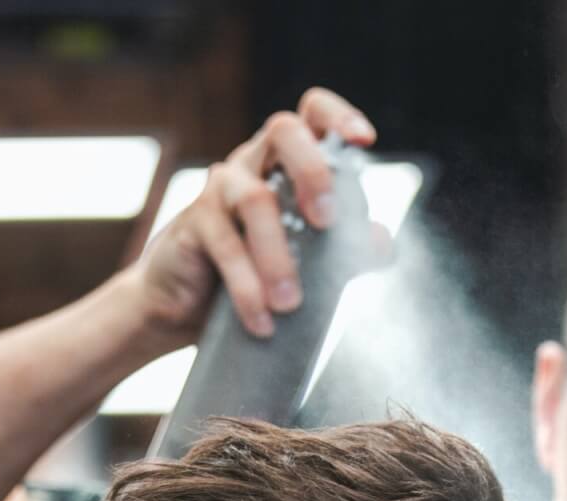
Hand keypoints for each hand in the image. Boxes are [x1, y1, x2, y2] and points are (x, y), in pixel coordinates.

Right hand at [138, 87, 377, 341]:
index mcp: (286, 162)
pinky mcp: (194, 221)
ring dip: (278, 255)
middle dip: (312, 170)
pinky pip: (225, 245)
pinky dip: (247, 287)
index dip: (338, 116)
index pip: (312, 114)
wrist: (185, 307)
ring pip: (255, 199)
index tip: (364, 141)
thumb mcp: (305, 263)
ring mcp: (220, 187)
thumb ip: (344, 250)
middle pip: (283, 129)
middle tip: (326, 222)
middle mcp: (253, 162)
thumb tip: (381, 243)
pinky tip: (261, 320)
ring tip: (291, 303)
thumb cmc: (254, 273)